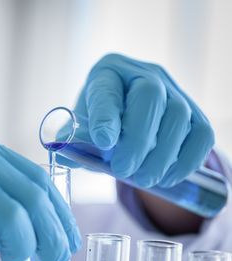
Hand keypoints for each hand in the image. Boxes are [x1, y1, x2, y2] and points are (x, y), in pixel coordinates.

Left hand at [68, 53, 213, 187]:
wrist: (129, 120)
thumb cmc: (100, 123)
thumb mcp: (81, 128)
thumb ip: (75, 142)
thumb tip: (65, 154)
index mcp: (107, 73)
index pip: (107, 90)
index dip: (106, 116)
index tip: (103, 142)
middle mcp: (143, 74)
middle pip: (150, 97)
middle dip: (138, 140)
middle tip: (123, 171)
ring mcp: (174, 90)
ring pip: (179, 116)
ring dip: (162, 155)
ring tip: (143, 180)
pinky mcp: (195, 113)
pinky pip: (202, 134)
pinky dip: (187, 160)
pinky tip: (167, 177)